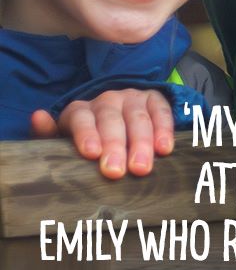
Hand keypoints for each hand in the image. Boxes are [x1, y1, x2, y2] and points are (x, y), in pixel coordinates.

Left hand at [30, 89, 175, 178]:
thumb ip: (49, 133)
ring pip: (138, 118)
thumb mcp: (64, 139)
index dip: (87, 134)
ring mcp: (132, 98)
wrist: (117, 122)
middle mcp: (107, 100)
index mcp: (80, 110)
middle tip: (116, 171)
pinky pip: (161, 112)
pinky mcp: (154, 99)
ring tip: (142, 168)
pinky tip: (164, 149)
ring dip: (142, 143)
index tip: (92, 154)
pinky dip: (164, 130)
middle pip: (111, 120)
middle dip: (115, 145)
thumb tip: (38, 116)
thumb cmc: (87, 140)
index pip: (81, 119)